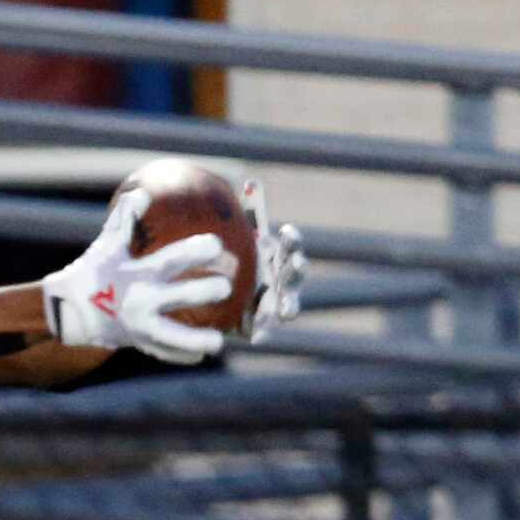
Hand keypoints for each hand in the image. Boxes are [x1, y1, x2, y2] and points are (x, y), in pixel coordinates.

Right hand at [42, 186, 235, 364]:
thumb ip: (126, 219)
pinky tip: (200, 352)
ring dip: (198, 340)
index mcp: (138, 274)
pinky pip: (166, 353)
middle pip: (183, 296)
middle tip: (224, 285)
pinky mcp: (139, 344)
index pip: (175, 259)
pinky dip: (183, 353)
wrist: (68, 312)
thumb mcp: (107, 245)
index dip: (200, 250)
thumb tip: (142, 192)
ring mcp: (141, 327)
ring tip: (217, 341)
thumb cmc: (92, 273)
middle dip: (209, 290)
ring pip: (175, 337)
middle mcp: (141, 301)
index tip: (217, 246)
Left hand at [240, 177, 307, 342]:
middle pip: (295, 276)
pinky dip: (262, 334)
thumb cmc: (241, 260)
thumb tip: (252, 182)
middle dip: (296, 269)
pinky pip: (262, 332)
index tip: (286, 231)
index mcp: (279, 257)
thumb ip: (251, 213)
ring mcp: (274, 304)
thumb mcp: (244, 237)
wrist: (223, 296)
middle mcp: (282, 281)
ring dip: (289, 306)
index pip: (291, 247)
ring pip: (287, 306)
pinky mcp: (258, 327)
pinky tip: (256, 338)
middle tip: (295, 263)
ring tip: (285, 307)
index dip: (292, 241)